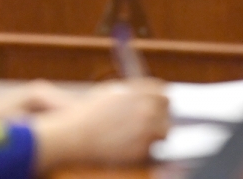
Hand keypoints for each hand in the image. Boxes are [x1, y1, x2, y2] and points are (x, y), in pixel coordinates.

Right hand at [30, 80, 169, 171]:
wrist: (75, 136)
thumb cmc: (88, 114)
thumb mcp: (111, 93)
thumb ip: (133, 92)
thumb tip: (150, 94)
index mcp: (139, 90)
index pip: (163, 91)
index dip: (158, 99)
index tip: (155, 106)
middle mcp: (147, 108)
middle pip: (167, 110)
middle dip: (158, 116)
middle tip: (146, 124)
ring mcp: (147, 129)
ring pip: (165, 132)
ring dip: (155, 134)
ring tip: (136, 137)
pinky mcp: (144, 150)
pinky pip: (155, 150)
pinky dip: (146, 150)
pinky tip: (130, 147)